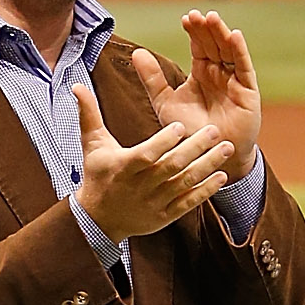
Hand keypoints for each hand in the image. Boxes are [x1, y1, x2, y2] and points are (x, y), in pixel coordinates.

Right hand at [74, 86, 236, 242]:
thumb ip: (89, 114)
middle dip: (195, 149)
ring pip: (184, 184)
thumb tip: (77, 85)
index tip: (179, 126)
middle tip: (215, 130)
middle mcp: (140, 186)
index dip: (163, 142)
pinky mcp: (165, 216)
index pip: (146, 155)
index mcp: (124, 168)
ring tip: (227, 149)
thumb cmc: (98, 175)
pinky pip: (188, 203)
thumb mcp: (93, 145)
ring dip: (208, 166)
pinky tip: (222, 176)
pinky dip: (206, 191)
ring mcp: (154, 203)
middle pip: (171, 167)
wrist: (99, 219)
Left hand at [134, 13, 261, 182]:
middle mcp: (219, 74)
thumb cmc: (186, 133)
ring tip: (212, 18)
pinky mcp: (248, 92)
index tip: (185, 18)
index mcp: (201, 74)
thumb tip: (137, 52)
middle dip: (206, 29)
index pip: (199, 47)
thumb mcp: (165, 103)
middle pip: (214, 45)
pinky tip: (234, 35)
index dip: (194, 32)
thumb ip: (152, 79)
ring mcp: (235, 82)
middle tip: (196, 15)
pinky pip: (244, 68)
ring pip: (229, 52)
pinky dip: (240, 51)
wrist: (206, 159)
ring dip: (222, 34)